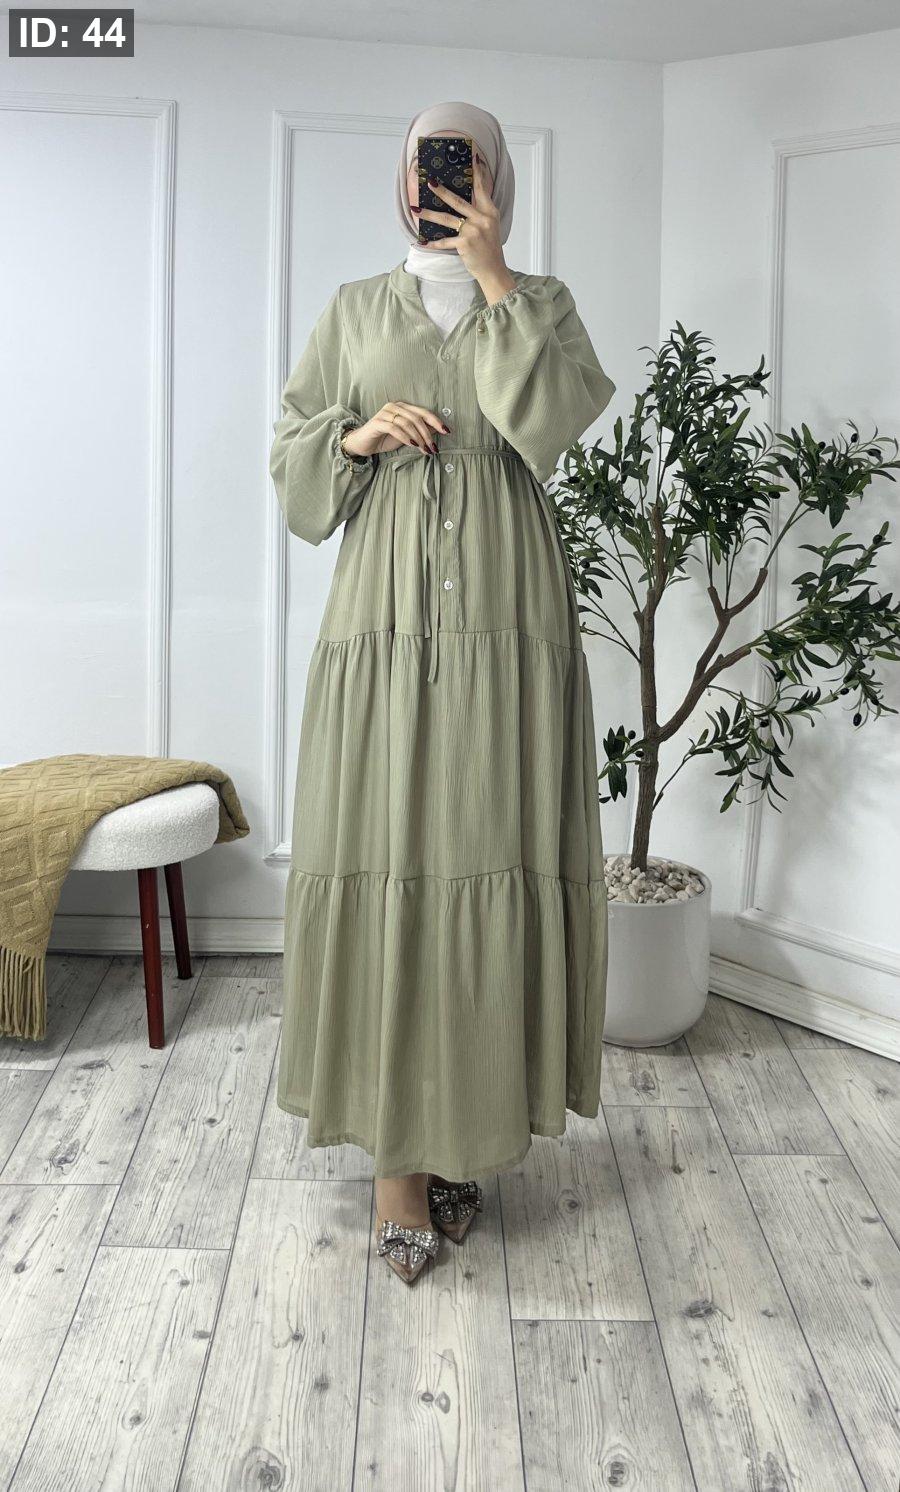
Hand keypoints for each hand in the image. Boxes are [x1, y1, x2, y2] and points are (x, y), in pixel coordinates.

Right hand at [341, 400, 450, 457]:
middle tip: (433, 448)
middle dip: (428, 434)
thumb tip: (437, 432)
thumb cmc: (385, 439)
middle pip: (417, 418)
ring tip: (424, 450)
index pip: (423, 412)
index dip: (436, 421)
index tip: (446, 431)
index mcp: (403, 407)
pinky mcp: (377, 422)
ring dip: (418, 438)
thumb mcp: (407, 436)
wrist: (363, 444)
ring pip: (407, 423)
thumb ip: (419, 432)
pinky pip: (395, 428)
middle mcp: (394, 406)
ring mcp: (385, 413)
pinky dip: (406, 437)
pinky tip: (412, 445)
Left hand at [415, 151, 516, 303]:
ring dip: (429, 214)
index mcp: (490, 212)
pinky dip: (433, 243)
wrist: (493, 270)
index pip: (481, 189)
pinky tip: (422, 241)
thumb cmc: (490, 249)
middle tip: (430, 181)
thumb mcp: (490, 226)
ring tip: (416, 208)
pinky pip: (444, 241)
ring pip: (447, 219)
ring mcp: (473, 231)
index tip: (472, 157)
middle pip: (458, 201)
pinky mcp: (464, 244)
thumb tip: (463, 202)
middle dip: (442, 191)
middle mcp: (482, 219)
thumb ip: (479, 213)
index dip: (477, 173)